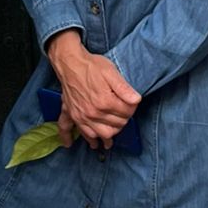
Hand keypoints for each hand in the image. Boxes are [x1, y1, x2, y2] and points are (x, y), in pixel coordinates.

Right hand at [46, 32, 139, 147]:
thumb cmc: (91, 66)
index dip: (132, 109)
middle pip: (115, 126)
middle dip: (123, 122)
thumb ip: (124, 88)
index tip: (132, 104)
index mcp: (105, 102)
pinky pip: (72, 131)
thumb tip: (136, 100)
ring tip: (113, 136)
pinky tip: (87, 144)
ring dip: (108, 136)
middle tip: (124, 114)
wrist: (70, 63)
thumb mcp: (111, 72)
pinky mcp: (72, 115)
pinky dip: (81, 139)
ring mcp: (81, 116)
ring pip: (99, 134)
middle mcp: (93, 113)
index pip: (126, 113)